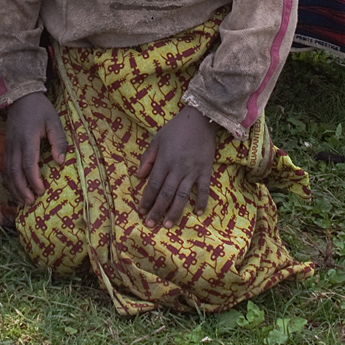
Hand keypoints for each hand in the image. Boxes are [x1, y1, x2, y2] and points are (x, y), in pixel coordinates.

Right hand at [4, 92, 66, 203]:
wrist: (21, 96)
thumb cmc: (40, 109)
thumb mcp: (54, 121)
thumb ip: (58, 141)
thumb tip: (60, 162)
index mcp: (27, 139)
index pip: (28, 164)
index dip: (34, 180)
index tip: (41, 191)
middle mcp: (15, 145)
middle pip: (14, 172)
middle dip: (22, 189)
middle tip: (30, 202)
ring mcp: (8, 146)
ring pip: (7, 172)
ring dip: (14, 188)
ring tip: (22, 201)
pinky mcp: (6, 146)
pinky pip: (5, 167)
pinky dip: (10, 180)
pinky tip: (16, 188)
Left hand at [135, 105, 218, 226]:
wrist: (200, 120)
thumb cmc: (175, 129)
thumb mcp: (157, 140)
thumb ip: (147, 158)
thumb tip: (139, 176)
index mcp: (164, 162)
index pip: (153, 185)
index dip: (147, 200)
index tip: (141, 212)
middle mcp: (177, 169)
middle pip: (166, 194)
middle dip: (157, 211)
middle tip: (150, 225)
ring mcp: (192, 171)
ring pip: (182, 196)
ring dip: (174, 211)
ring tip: (168, 224)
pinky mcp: (205, 171)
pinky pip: (204, 189)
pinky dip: (201, 201)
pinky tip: (198, 213)